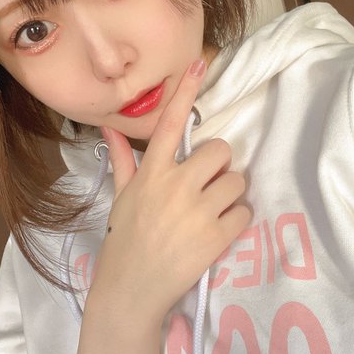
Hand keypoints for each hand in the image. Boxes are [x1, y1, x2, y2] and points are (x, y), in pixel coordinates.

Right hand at [88, 59, 251, 328]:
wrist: (131, 291)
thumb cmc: (126, 240)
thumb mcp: (121, 197)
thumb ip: (122, 159)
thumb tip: (108, 128)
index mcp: (152, 172)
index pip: (169, 124)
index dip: (185, 92)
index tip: (199, 63)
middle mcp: (176, 185)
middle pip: (221, 151)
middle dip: (219, 167)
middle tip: (206, 186)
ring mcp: (198, 211)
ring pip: (237, 181)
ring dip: (229, 194)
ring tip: (211, 212)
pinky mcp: (216, 237)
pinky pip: (245, 212)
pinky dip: (236, 220)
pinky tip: (217, 231)